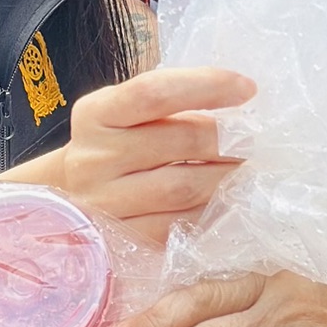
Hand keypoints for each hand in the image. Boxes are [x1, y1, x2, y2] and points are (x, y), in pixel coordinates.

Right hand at [43, 65, 254, 245]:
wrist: (69, 198)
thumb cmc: (114, 145)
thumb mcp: (124, 113)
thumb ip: (168, 102)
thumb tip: (239, 95)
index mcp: (95, 114)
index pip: (153, 92)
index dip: (205, 86)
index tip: (247, 88)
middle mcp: (94, 158)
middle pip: (178, 142)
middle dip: (228, 138)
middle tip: (257, 138)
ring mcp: (106, 203)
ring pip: (183, 187)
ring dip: (227, 176)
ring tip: (249, 167)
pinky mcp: (123, 240)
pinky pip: (180, 224)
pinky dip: (212, 209)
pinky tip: (227, 198)